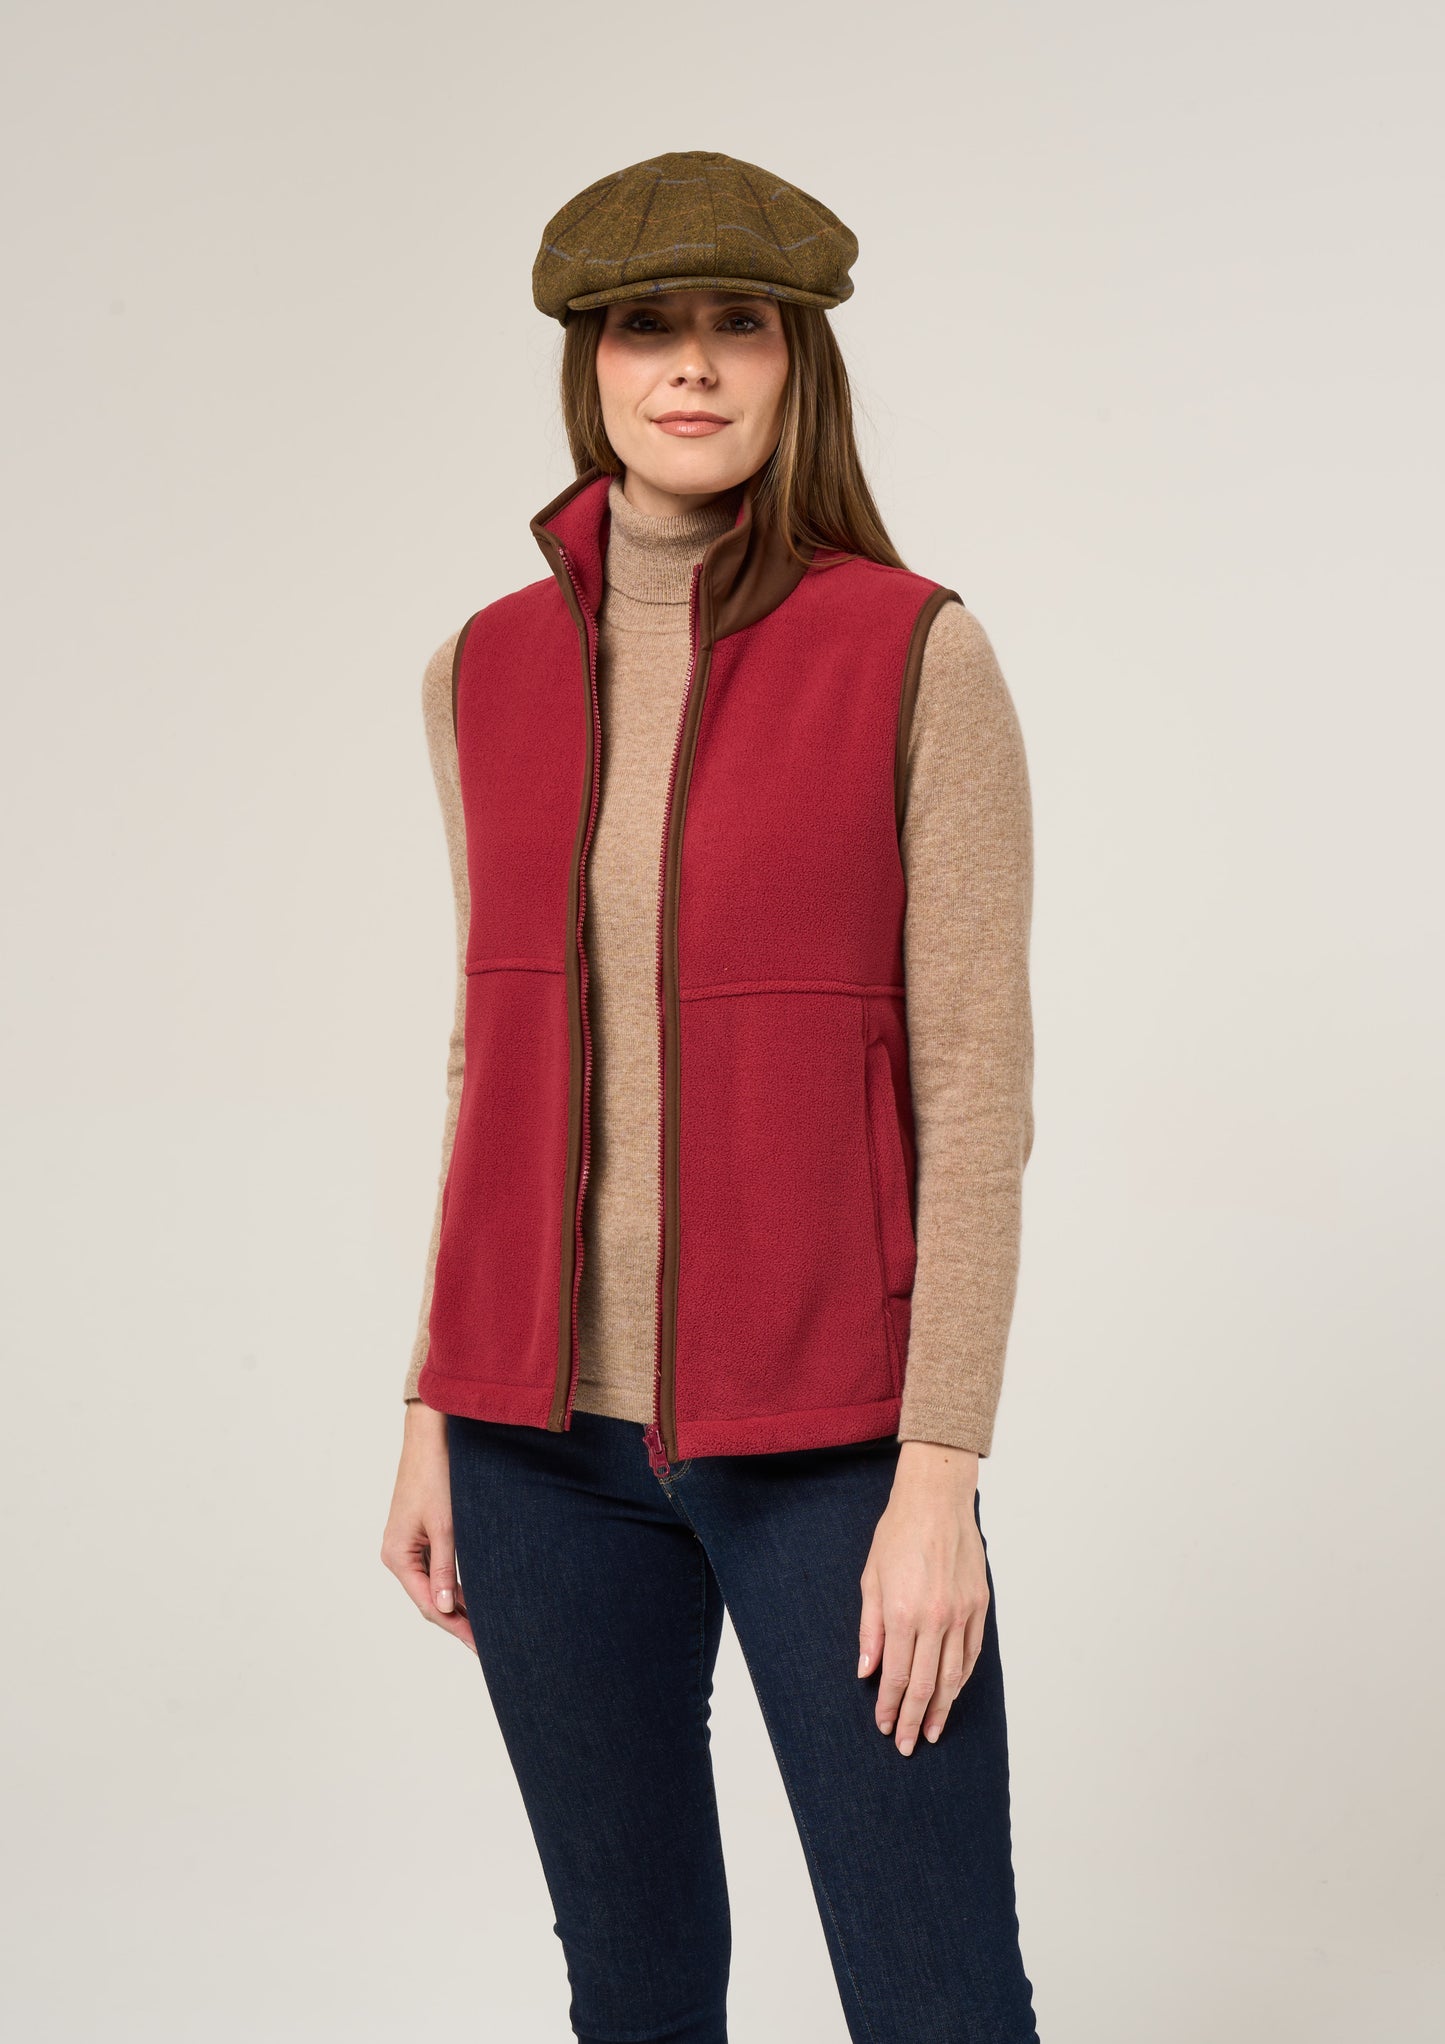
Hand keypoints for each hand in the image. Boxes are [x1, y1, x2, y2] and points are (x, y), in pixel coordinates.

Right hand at [381, 1401, 475, 1652]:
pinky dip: (455, 1582)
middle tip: (488, 1644)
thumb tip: (446, 1609)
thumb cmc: (437, 1475)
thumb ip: (445, 1569)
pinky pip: (437, 1567)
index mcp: (397, 1556)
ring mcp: (408, 1544)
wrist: (432, 1435)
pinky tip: (475, 1595)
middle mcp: (398, 1554)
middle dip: (458, 1621)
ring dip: (458, 1603)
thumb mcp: (446, 1525)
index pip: (429, 1605)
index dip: (456, 1628)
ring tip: (486, 1626)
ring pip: (434, 1584)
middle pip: (429, 1598)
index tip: (481, 1646)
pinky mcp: (420, 1533)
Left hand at [857, 1440, 985, 1753]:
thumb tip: (867, 1671)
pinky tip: (953, 1692)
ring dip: (941, 1708)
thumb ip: (870, 1629)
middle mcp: (935, 1619)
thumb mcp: (871, 1579)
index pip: (897, 1676)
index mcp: (903, 1613)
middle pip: (926, 1685)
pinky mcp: (980, 1606)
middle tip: (907, 1744)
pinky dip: (962, 1678)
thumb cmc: (898, 1534)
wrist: (936, 1501)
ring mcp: (962, 1614)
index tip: (883, 1726)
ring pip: (954, 1676)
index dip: (888, 1706)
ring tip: (931, 1730)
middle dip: (913, 1719)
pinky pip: (972, 1653)